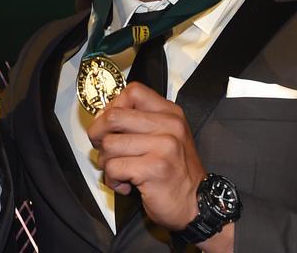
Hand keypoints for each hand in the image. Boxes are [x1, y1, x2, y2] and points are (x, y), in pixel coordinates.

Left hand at [87, 82, 204, 230]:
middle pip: (113, 116)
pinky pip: (114, 167)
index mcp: (170, 113)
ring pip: (109, 144)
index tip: (110, 125)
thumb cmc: (175, 173)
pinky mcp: (155, 169)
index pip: (133, 92)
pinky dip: (113, 180)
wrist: (198, 205)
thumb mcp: (164, 137)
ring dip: (106, 162)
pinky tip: (126, 185)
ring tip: (120, 171)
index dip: (112, 107)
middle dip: (98, 135)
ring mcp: (164, 146)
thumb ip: (138, 122)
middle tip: (104, 150)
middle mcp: (170, 126)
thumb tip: (102, 116)